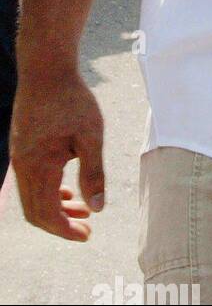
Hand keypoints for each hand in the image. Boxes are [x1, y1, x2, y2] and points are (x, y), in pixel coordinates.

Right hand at [10, 65, 105, 239]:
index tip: (87, 235)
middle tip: (87, 229)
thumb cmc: (72, 99)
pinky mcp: (22, 149)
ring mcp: (20, 158)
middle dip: (61, 224)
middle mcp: (23, 166)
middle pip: (36, 211)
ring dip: (56, 208)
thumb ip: (93, 172)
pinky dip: (49, 192)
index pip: (46, 213)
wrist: (46, 70)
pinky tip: (68, 191)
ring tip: (84, 211)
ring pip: (33, 197)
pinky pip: (31, 182)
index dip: (65, 229)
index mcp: (38, 166)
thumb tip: (98, 207)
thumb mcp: (91, 135)